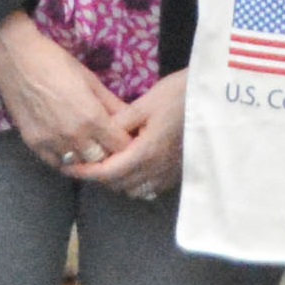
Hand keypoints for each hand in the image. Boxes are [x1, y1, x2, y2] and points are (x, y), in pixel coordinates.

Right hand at [0, 16, 131, 173]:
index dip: (125, 143)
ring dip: (87, 158)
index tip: (125, 137)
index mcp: (91, 117)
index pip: (120, 146)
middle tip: (108, 144)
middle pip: (101, 160)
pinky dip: (65, 160)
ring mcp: (52, 142)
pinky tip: (69, 149)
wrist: (15, 59)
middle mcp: (73, 135)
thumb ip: (111, 103)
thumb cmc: (56, 62)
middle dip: (108, 153)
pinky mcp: (33, 144)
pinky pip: (55, 164)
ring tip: (90, 147)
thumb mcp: (90, 79)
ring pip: (79, 165)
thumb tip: (131, 118)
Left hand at [74, 71, 186, 201]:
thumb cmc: (181, 95)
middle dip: (99, 176)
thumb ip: (120, 123)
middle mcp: (156, 169)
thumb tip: (97, 136)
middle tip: (86, 160)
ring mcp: (170, 174)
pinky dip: (137, 182)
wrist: (217, 100)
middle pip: (118, 185)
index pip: (106, 173)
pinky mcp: (179, 173)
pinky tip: (135, 166)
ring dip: (118, 181)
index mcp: (144, 153)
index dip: (85, 172)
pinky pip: (151, 187)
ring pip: (134, 190)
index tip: (68, 167)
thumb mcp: (146, 102)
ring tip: (109, 163)